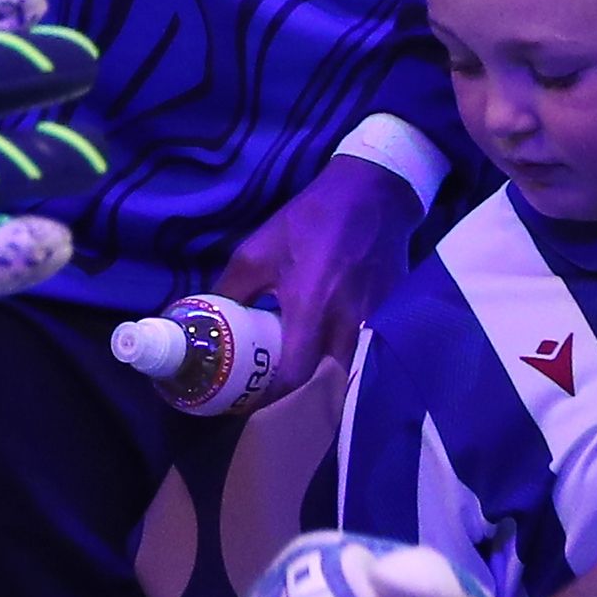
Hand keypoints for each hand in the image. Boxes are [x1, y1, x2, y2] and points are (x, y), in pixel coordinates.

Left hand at [210, 152, 421, 387]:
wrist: (373, 194)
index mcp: (310, 308)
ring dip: (323, 382)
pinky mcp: (389, 316)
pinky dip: (344, 360)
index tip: (251, 402)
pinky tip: (326, 354)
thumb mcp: (258, 251)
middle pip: (325, 385)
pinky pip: (364, 352)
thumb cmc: (310, 222)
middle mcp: (346, 323)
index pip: (294, 376)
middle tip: (275, 398)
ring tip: (299, 381)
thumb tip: (207, 318)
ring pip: (347, 371)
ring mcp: (373, 322)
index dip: (271, 398)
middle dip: (299, 398)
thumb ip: (231, 291)